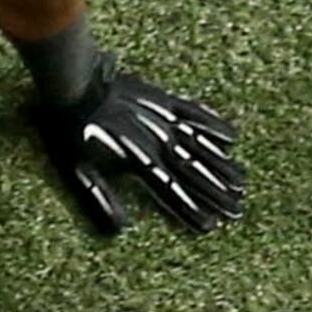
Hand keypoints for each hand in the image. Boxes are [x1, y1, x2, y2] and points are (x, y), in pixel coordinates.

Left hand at [30, 59, 242, 236]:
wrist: (74, 83)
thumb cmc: (69, 129)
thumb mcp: (78, 170)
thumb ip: (100, 198)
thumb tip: (120, 229)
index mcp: (139, 162)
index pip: (171, 192)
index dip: (191, 210)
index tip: (212, 225)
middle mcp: (159, 142)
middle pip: (194, 172)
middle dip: (217, 193)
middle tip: (238, 209)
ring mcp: (164, 119)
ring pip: (201, 147)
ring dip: (222, 166)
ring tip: (242, 182)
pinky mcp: (163, 98)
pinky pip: (195, 113)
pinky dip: (214, 126)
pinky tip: (231, 137)